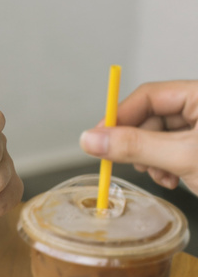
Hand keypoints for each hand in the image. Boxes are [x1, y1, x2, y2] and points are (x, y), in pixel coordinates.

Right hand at [80, 80, 197, 195]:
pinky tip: (172, 180)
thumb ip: (136, 146)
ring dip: (152, 160)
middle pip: (152, 118)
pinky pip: (173, 152)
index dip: (121, 116)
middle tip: (131, 162)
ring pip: (160, 138)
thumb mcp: (183, 157)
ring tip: (161, 176)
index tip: (100, 138)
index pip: (148, 96)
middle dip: (139, 144)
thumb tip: (93, 139)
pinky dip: (166, 168)